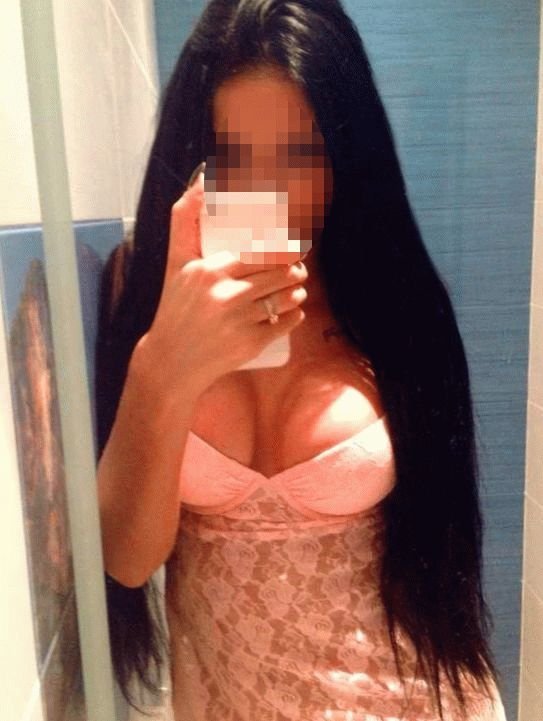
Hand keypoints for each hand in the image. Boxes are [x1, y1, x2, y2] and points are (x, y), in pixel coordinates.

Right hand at [137, 163, 307, 395]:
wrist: (170, 361)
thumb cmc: (175, 306)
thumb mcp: (175, 261)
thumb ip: (184, 217)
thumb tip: (202, 178)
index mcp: (209, 270)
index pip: (261, 251)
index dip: (284, 247)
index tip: (293, 246)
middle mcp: (225, 294)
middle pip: (278, 273)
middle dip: (295, 270)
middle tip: (297, 269)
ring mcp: (240, 320)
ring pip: (286, 297)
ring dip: (297, 292)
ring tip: (297, 289)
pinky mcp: (250, 344)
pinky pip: (285, 325)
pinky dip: (294, 317)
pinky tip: (294, 312)